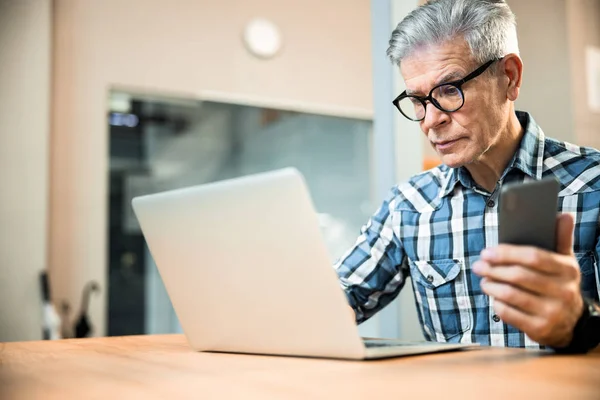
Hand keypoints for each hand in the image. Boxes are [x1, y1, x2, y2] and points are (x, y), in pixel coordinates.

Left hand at [473, 213, 583, 346]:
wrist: (572, 323)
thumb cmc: (560, 285)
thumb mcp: (565, 262)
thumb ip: (561, 238)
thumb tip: (564, 214)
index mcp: (567, 270)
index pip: (533, 257)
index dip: (507, 253)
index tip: (487, 251)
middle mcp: (563, 292)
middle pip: (519, 276)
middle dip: (493, 269)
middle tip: (478, 265)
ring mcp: (552, 312)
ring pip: (511, 295)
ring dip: (491, 285)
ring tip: (483, 280)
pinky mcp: (540, 329)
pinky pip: (509, 313)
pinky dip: (496, 303)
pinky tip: (493, 297)